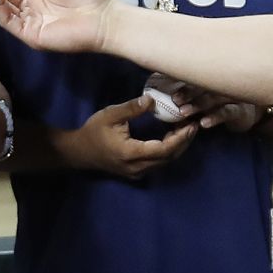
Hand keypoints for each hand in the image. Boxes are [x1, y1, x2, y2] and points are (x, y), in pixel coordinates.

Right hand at [55, 93, 198, 179]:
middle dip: (183, 142)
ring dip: (177, 146)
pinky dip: (168, 151)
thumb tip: (153, 100)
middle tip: (193, 124)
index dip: (179, 138)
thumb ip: (132, 108)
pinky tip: (172, 137)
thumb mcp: (110, 115)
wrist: (79, 153)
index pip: (163, 149)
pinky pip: (158, 163)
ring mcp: (137, 172)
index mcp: (131, 153)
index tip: (190, 125)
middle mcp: (137, 167)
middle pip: (168, 158)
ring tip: (185, 128)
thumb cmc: (93, 132)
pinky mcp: (137, 172)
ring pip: (165, 162)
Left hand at [149, 73, 259, 133]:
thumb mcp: (206, 97)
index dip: (181, 79)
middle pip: (203, 85)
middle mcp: (221, 84)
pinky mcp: (240, 110)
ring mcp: (232, 96)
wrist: (250, 114)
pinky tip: (204, 123)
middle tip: (174, 100)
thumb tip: (163, 88)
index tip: (166, 83)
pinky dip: (215, 117)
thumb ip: (189, 93)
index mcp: (212, 78)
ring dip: (198, 105)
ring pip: (213, 98)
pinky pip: (227, 112)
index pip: (195, 76)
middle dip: (187, 92)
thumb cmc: (222, 104)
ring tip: (183, 113)